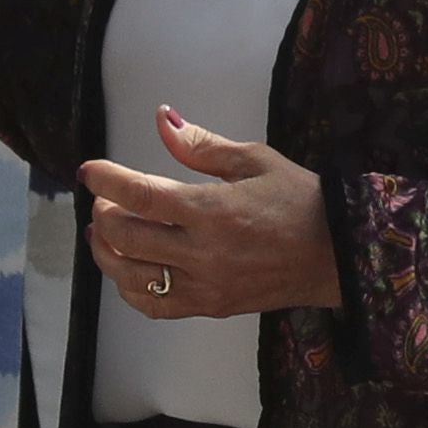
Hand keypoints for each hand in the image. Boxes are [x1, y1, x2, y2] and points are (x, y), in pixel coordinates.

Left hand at [81, 104, 342, 320]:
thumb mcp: (256, 160)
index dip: (106, 180)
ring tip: (104, 232)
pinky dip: (130, 289)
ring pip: (131, 277)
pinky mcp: (211, 307)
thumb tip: (162, 120)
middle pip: (126, 237)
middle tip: (105, 198)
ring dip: (106, 252)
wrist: (338, 253)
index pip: (141, 196)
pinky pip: (155, 306)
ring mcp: (205, 286)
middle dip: (104, 213)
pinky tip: (128, 269)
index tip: (89, 171)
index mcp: (213, 211)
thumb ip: (202, 146)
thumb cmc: (300, 200)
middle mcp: (203, 253)